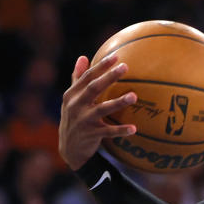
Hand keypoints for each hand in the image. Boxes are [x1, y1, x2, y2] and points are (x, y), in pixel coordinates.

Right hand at [59, 55, 136, 169]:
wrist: (69, 148)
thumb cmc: (74, 117)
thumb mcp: (72, 99)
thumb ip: (78, 79)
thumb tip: (83, 57)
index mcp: (72, 94)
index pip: (87, 77)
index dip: (101, 66)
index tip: (116, 56)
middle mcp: (75, 105)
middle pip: (94, 88)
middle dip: (109, 77)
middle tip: (126, 67)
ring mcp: (83, 120)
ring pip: (102, 109)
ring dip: (118, 102)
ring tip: (134, 96)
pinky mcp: (91, 135)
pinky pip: (108, 132)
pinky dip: (120, 130)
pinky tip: (134, 128)